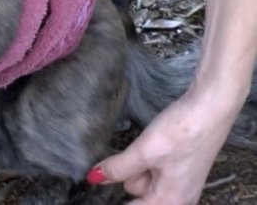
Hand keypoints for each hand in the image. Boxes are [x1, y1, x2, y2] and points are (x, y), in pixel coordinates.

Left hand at [87, 85, 242, 204]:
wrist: (211, 108)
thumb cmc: (182, 132)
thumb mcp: (143, 151)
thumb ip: (118, 168)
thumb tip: (94, 179)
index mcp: (169, 202)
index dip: (117, 194)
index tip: (122, 172)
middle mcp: (178, 199)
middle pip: (136, 193)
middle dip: (132, 174)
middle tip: (145, 154)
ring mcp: (180, 185)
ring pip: (142, 179)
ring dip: (140, 163)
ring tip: (155, 146)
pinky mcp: (180, 170)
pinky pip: (153, 169)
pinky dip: (148, 158)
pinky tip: (158, 144)